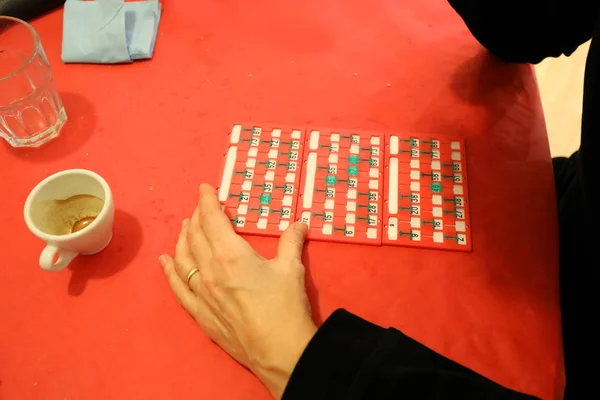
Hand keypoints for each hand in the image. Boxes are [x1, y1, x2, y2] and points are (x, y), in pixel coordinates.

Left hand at [159, 184, 316, 398]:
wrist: (279, 350)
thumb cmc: (286, 306)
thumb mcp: (292, 268)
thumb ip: (291, 242)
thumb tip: (299, 224)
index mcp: (230, 254)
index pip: (212, 219)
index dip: (207, 201)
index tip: (205, 188)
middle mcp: (209, 270)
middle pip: (195, 235)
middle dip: (197, 216)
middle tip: (202, 207)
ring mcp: (201, 293)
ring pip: (182, 258)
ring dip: (182, 239)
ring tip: (184, 227)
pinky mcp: (200, 312)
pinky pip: (178, 287)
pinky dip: (169, 271)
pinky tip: (164, 262)